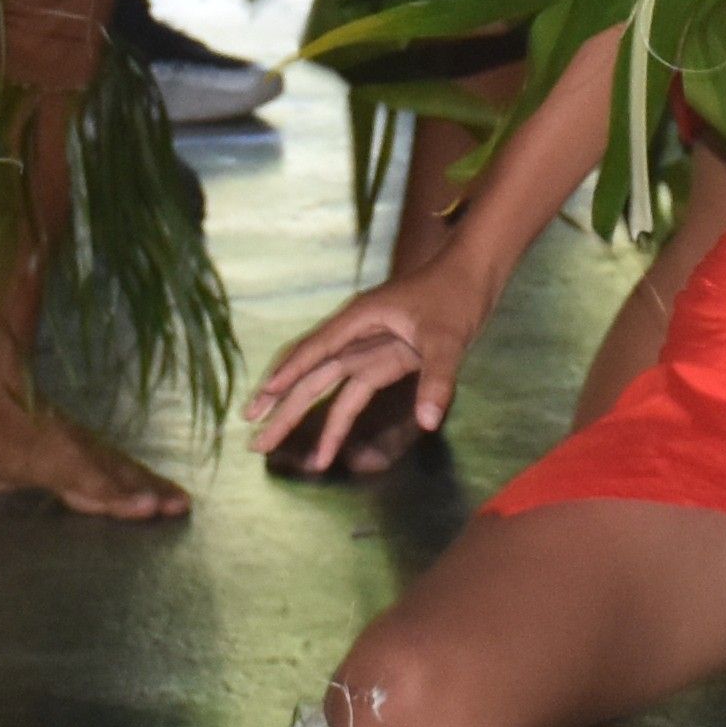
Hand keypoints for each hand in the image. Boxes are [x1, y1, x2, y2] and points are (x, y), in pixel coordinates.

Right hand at [243, 265, 484, 466]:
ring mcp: (365, 348)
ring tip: (267, 443)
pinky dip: (335, 420)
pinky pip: (349, 394)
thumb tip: (428, 421)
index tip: (261, 398)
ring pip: (321, 385)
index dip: (288, 374)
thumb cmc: (456, 296)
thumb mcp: (449, 337)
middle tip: (252, 436)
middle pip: (308, 373)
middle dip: (279, 404)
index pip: (315, 350)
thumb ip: (438, 378)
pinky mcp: (380, 362)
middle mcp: (353, 334)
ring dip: (296, 413)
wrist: (473, 277)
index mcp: (359, 318)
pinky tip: (324, 449)